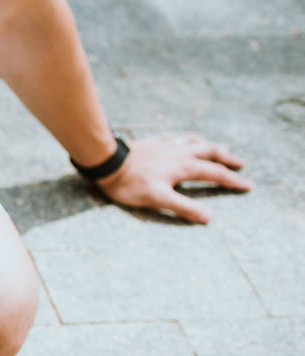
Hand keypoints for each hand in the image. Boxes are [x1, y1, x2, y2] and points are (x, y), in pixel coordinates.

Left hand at [95, 133, 250, 223]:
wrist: (107, 161)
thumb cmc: (129, 183)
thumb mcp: (157, 199)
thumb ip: (183, 207)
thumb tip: (207, 217)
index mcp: (184, 167)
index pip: (215, 174)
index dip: (233, 181)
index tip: (248, 185)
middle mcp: (179, 153)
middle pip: (210, 153)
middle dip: (227, 158)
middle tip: (241, 163)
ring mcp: (166, 145)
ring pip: (195, 142)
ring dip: (210, 146)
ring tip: (218, 148)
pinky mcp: (152, 141)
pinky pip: (175, 137)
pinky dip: (185, 139)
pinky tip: (182, 140)